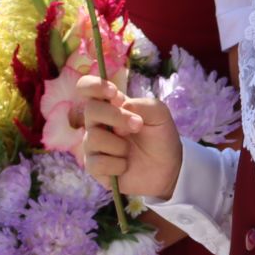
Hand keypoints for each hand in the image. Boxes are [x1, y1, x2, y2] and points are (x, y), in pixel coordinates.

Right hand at [77, 76, 183, 200]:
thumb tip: (122, 107)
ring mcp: (93, 144)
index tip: (113, 92)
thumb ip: (143, 104)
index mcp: (110, 105)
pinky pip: (97, 163)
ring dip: (119, 146)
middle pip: (90, 109)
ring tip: (130, 151)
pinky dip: (117, 165)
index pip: (86, 87)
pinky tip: (125, 166)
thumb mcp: (160, 115)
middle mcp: (97, 122)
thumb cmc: (159, 137)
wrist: (167, 170)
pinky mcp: (93, 167)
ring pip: (94, 138)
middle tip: (137, 125)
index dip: (94, 85)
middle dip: (116, 116)